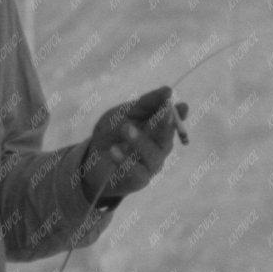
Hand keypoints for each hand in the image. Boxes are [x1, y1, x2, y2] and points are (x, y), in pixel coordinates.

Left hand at [81, 86, 188, 204]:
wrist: (91, 158)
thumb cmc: (112, 133)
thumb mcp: (125, 112)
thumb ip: (145, 103)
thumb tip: (168, 91)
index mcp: (159, 129)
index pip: (173, 121)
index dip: (179, 114)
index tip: (181, 106)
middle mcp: (159, 148)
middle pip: (166, 138)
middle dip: (165, 125)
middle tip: (163, 112)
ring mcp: (151, 165)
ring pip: (152, 154)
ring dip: (140, 141)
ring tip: (126, 129)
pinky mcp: (138, 180)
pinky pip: (136, 172)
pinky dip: (125, 161)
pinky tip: (114, 151)